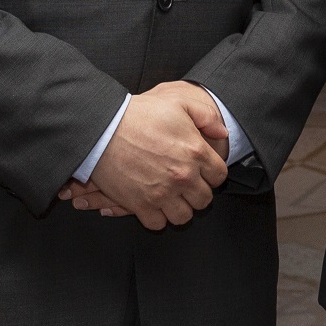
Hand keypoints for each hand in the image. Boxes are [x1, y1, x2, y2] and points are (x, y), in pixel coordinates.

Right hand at [58, 81, 227, 229]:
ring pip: (184, 216)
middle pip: (204, 199)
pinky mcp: (141, 205)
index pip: (219, 176)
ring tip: (171, 197)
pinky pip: (158, 223)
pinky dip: (157, 217)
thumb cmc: (139, 115)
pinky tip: (154, 204)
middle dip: (197, 192)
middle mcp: (183, 176)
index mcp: (196, 152)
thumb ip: (207, 115)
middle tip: (185, 185)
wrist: (103, 129)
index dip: (211, 174)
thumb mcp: (178, 102)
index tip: (202, 171)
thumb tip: (222, 133)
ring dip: (179, 208)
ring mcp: (162, 193)